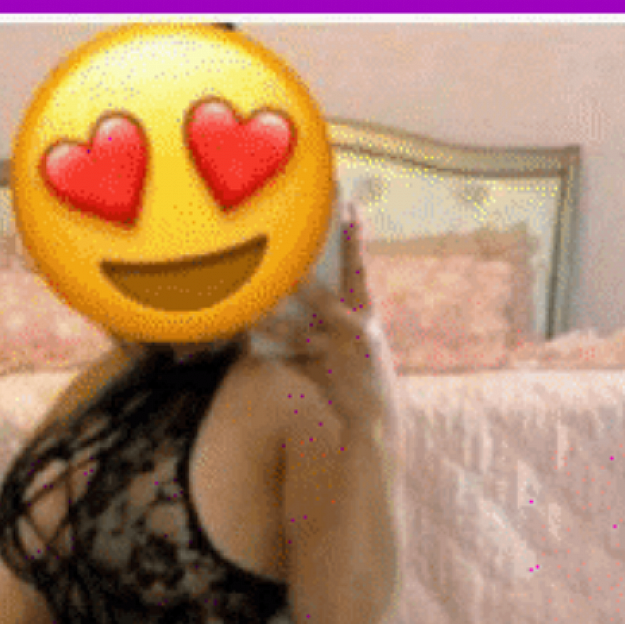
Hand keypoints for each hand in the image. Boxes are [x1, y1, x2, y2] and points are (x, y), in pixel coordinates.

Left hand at [256, 203, 401, 462]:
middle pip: (323, 300)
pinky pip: (288, 359)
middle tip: (284, 264)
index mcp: (367, 313)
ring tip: (251, 312)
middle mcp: (354, 330)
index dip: (355, 238)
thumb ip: (335, 310)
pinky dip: (269, 351)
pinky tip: (249, 341)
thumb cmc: (362, 365)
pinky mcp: (321, 374)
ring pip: (297, 335)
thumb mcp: (360, 334)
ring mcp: (336, 354)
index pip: (360, 268)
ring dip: (272, 323)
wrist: (375, 415)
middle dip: (303, 282)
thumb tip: (296, 287)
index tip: (349, 207)